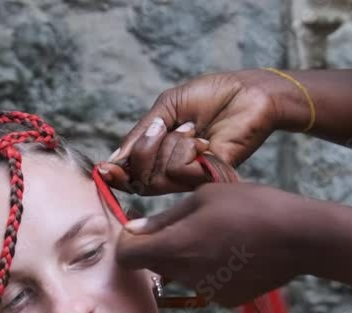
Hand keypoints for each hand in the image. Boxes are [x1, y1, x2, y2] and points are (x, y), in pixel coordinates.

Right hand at [98, 69, 305, 195]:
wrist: (248, 91)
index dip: (117, 176)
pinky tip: (204, 138)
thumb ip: (141, 134)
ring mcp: (194, 179)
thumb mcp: (166, 108)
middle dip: (144, 151)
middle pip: (140, 181)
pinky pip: (179, 170)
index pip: (133, 178)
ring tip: (193, 129)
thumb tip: (114, 161)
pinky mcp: (210, 178)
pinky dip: (186, 147)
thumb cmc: (211, 96)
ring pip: (158, 177)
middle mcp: (177, 174)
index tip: (103, 169)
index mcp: (164, 158)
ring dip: (170, 144)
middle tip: (164, 126)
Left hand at [114, 182, 323, 306]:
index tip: (139, 230)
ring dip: (185, 258)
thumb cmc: (252, 205)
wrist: (300, 237)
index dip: (128, 243)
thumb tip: (133, 228)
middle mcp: (186, 275)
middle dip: (155, 248)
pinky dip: (209, 270)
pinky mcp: (225, 300)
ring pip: (179, 274)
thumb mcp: (204, 197)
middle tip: (180, 226)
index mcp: (175, 246)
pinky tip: (233, 253)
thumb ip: (164, 218)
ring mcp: (206, 291)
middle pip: (151, 266)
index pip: (127, 256)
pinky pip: (204, 283)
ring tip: (217, 236)